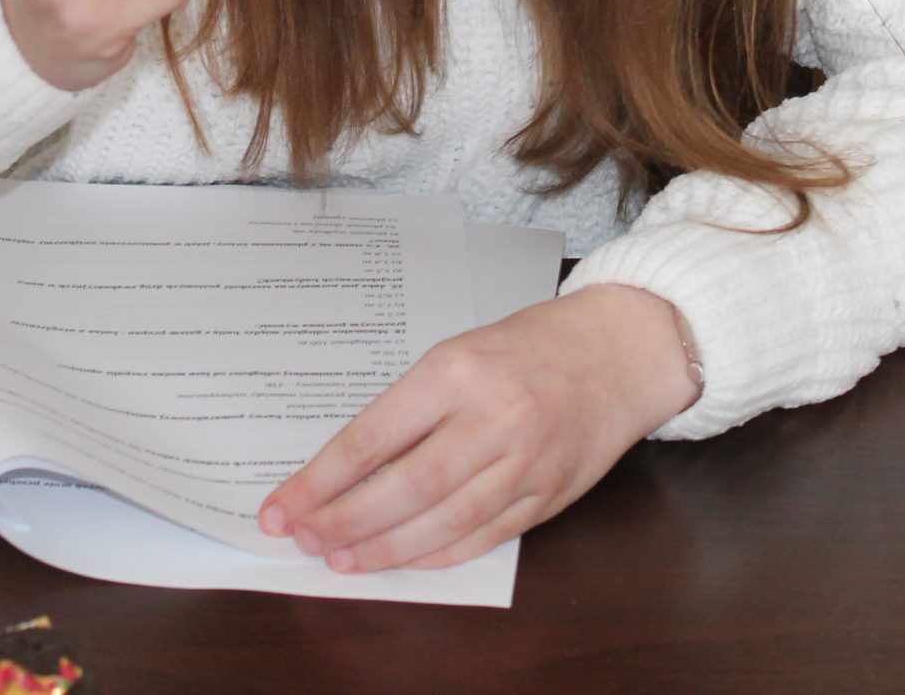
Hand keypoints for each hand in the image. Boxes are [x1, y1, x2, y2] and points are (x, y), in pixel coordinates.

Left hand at [257, 284, 702, 572]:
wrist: (622, 349)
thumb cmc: (532, 344)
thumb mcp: (462, 351)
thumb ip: (415, 405)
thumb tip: (349, 466)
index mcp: (459, 369)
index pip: (374, 436)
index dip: (321, 480)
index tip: (282, 506)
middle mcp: (493, 417)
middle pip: (405, 487)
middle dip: (345, 521)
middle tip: (306, 539)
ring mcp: (526, 461)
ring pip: (442, 522)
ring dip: (385, 548)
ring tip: (342, 559)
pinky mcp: (549, 494)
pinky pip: (484, 536)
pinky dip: (437, 553)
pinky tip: (403, 559)